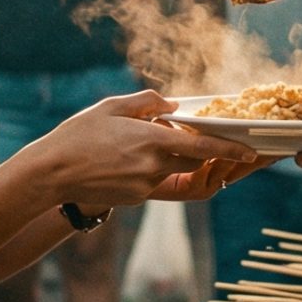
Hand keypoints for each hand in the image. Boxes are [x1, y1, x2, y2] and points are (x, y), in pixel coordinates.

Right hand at [19, 91, 263, 209]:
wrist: (50, 175)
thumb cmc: (77, 136)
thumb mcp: (111, 107)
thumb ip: (146, 102)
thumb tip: (172, 106)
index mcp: (151, 141)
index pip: (203, 147)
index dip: (231, 150)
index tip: (251, 152)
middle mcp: (153, 167)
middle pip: (196, 162)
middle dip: (210, 155)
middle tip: (215, 144)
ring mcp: (145, 186)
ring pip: (175, 171)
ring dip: (177, 160)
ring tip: (159, 146)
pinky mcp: (136, 199)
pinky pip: (157, 181)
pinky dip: (156, 169)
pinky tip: (132, 158)